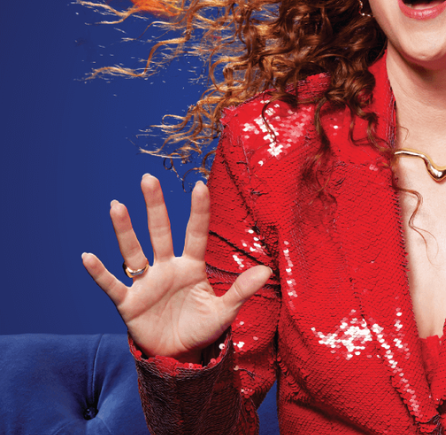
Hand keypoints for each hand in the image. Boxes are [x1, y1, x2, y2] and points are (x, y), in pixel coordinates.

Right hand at [81, 174, 271, 361]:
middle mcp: (167, 268)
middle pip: (160, 232)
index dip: (198, 211)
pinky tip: (87, 256)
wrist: (178, 356)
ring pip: (134, 252)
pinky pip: (112, 285)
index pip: (195, 233)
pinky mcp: (129, 303)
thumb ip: (241, 290)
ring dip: (124, 230)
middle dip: (155, 206)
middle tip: (147, 178)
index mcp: (192, 266)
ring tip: (116, 205)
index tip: (200, 184)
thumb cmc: (202, 328)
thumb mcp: (224, 311)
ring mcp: (146, 283)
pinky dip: (100, 272)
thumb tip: (267, 271)